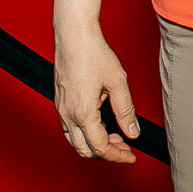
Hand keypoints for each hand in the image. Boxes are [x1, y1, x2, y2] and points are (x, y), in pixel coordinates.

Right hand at [53, 27, 140, 163]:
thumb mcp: (118, 82)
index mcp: (83, 113)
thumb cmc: (93, 53)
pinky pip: (70, 129)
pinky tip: (101, 125)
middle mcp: (68, 114)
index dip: (118, 156)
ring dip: (95, 145)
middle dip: (107, 153)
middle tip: (126, 148)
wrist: (73, 35)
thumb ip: (126, 111)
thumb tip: (133, 132)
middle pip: (85, 150)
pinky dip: (86, 134)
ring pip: (75, 141)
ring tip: (116, 137)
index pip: (100, 147)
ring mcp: (61, 109)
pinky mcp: (60, 102)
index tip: (131, 156)